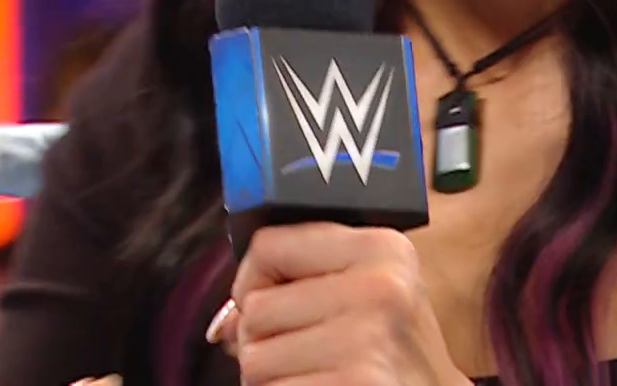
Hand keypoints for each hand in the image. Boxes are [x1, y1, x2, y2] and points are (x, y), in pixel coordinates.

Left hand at [214, 224, 468, 385]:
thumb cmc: (394, 356)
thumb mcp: (369, 298)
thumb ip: (298, 288)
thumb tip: (222, 325)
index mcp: (382, 248)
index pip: (267, 244)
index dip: (254, 281)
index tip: (276, 307)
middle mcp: (380, 286)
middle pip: (255, 309)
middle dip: (265, 341)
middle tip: (311, 355)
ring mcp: (367, 340)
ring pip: (254, 359)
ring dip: (273, 379)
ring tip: (319, 377)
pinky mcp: (356, 383)